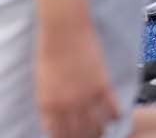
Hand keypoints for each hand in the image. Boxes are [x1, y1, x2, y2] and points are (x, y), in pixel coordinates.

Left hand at [36, 18, 119, 137]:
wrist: (62, 29)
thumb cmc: (46, 49)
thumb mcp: (40, 78)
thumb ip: (47, 99)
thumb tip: (52, 116)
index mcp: (47, 101)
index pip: (56, 132)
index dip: (62, 137)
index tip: (66, 137)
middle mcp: (66, 103)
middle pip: (78, 133)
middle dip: (82, 137)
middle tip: (86, 135)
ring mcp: (86, 96)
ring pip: (97, 126)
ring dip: (99, 131)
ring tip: (100, 130)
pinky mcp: (102, 86)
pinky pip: (112, 110)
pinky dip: (114, 116)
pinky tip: (114, 117)